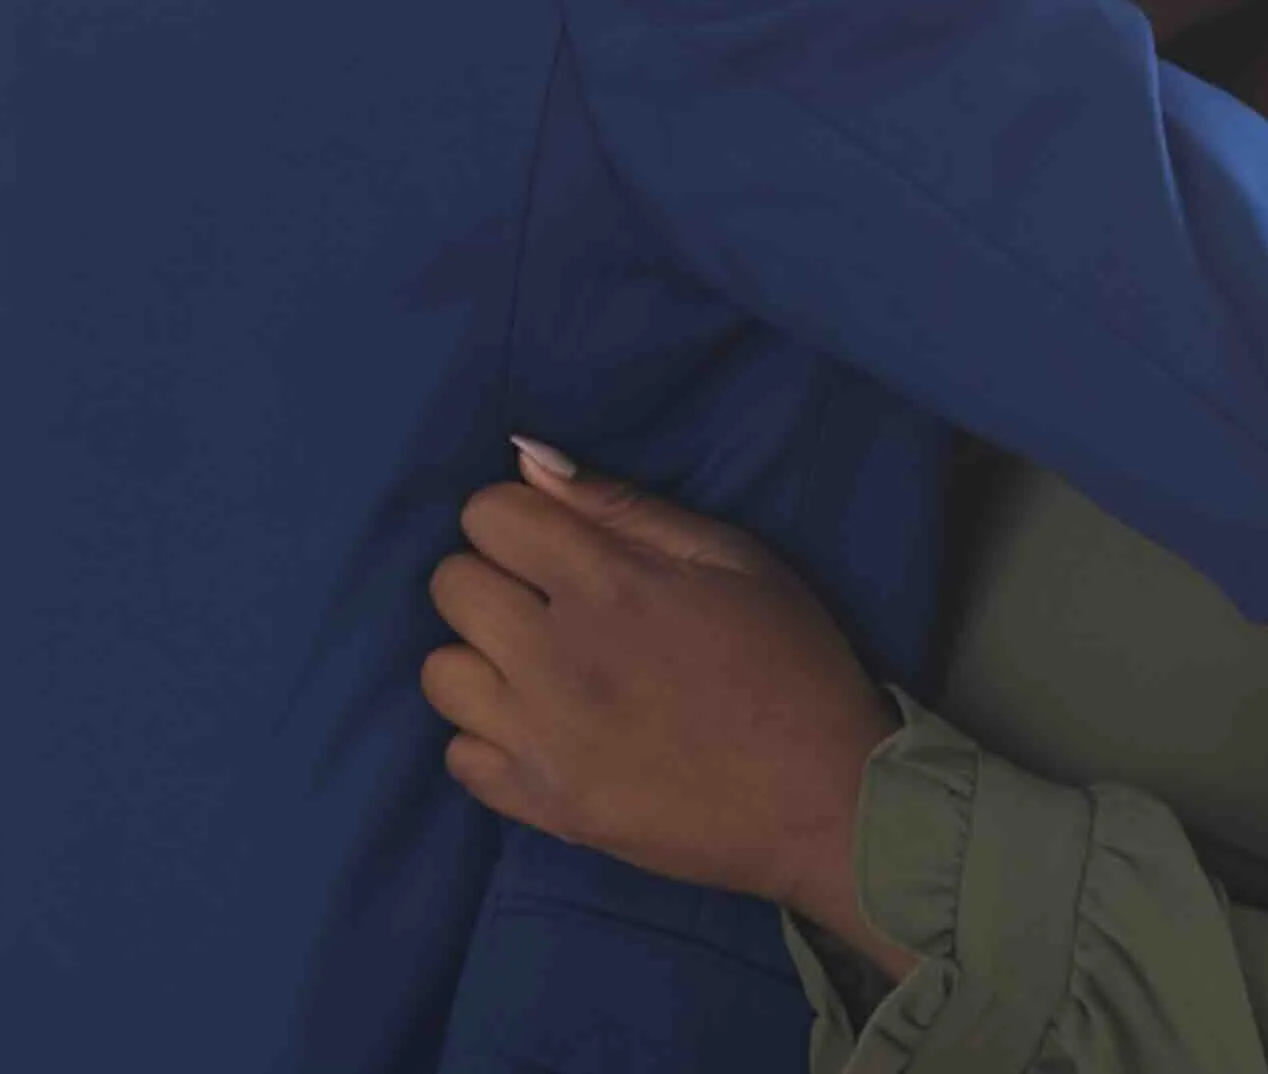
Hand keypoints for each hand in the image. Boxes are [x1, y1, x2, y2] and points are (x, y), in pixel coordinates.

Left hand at [422, 443, 912, 981]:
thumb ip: (624, 506)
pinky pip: (458, 757)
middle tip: (549, 606)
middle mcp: (556, 658)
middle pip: (451, 585)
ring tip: (539, 671)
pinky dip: (489, 740)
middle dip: (492, 579)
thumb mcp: (731, 559)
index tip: (556, 547)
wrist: (828, 802)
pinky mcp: (542, 808)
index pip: (486, 515)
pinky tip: (542, 731)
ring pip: (440, 673)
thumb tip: (526, 460)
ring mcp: (542, 740)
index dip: (518, 520)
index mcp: (607, 583)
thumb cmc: (791, 664)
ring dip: (482, 661)